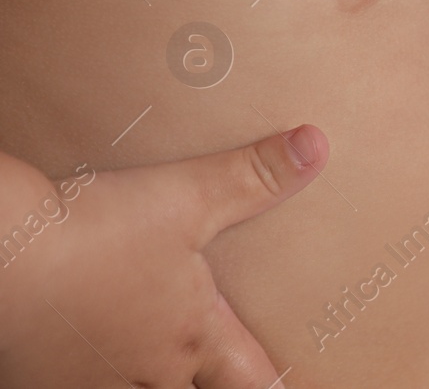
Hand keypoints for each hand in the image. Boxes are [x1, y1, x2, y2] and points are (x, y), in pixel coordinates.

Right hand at [0, 126, 327, 388]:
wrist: (1, 252)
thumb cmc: (95, 232)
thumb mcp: (188, 198)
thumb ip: (254, 177)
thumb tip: (315, 145)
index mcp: (193, 339)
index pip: (250, 380)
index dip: (269, 383)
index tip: (281, 384)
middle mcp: (148, 376)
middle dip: (212, 385)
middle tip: (222, 374)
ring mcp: (90, 384)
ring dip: (147, 380)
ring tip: (148, 362)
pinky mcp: (40, 380)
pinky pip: (76, 386)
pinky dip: (91, 374)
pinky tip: (89, 358)